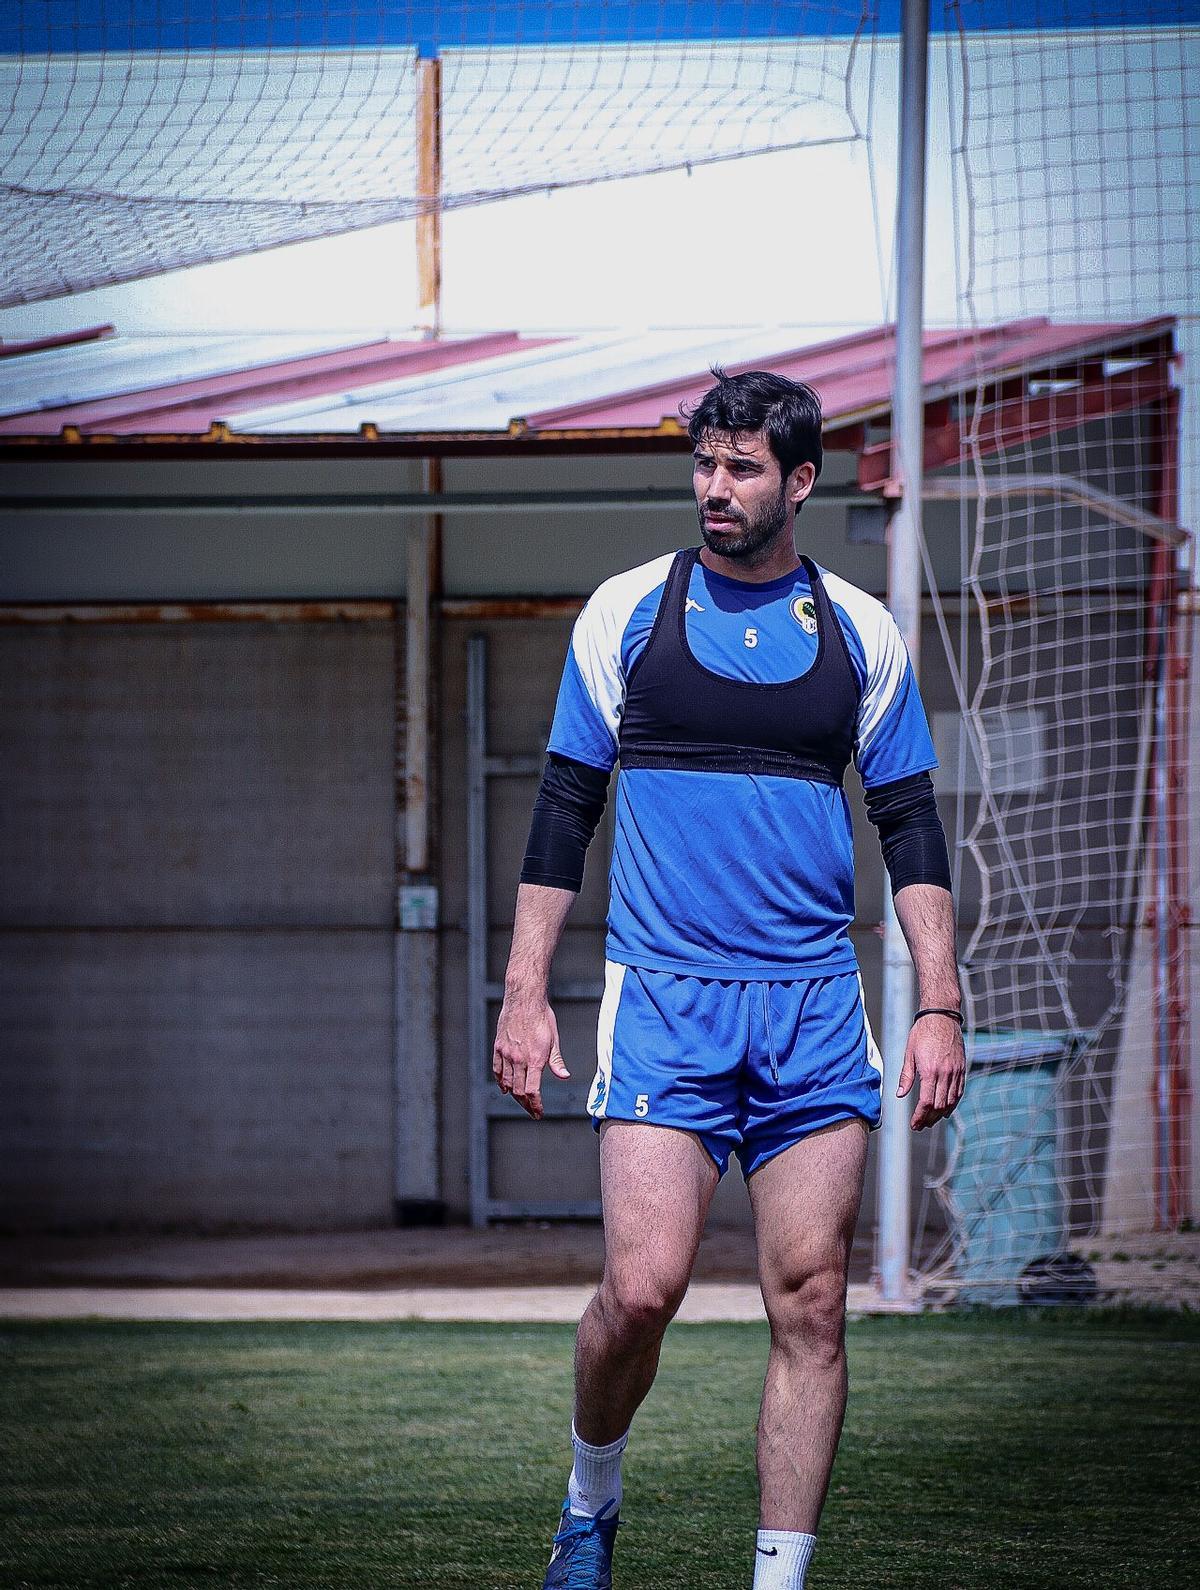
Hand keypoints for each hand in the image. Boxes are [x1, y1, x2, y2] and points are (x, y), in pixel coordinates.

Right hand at [492, 989, 569, 1120]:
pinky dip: (500, 1082)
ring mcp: (506, 1054)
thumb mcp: (553, 1039)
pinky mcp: (498, 1047)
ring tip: (521, 1101)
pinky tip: (504, 1088)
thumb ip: (556, 1061)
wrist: (524, 999)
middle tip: (531, 1110)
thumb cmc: (542, 1017)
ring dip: (513, 1095)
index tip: (538, 1112)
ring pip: (506, 1083)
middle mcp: (518, 1059)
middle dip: (525, 1105)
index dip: (535, 1106)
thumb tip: (564, 1077)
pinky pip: (497, 1070)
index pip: (532, 1091)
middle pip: (518, 1091)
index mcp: (534, 1059)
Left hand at [897, 1014, 965, 1129]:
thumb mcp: (909, 1053)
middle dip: (929, 1119)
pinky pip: (959, 1092)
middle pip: (939, 1106)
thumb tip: (900, 1095)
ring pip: (951, 1101)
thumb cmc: (922, 1032)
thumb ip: (906, 1076)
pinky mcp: (962, 1068)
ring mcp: (956, 1072)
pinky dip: (953, 1104)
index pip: (926, 1102)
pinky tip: (945, 1109)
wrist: (942, 1016)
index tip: (914, 1124)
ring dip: (941, 1114)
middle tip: (920, 1125)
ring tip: (931, 1120)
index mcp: (930, 1070)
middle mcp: (945, 1073)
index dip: (920, 1117)